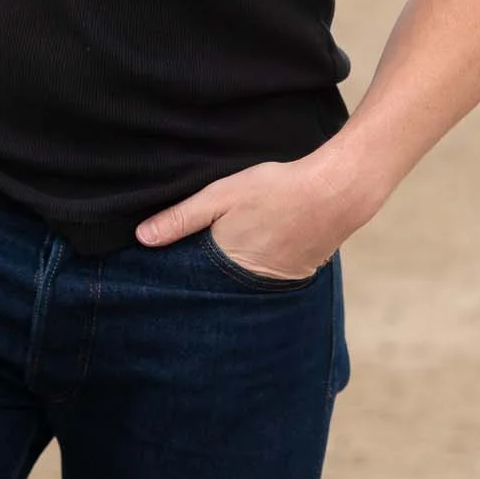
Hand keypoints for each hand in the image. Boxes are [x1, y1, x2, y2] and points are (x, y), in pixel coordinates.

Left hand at [135, 157, 353, 280]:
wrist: (336, 192)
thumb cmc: (277, 189)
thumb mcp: (221, 196)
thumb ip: (181, 217)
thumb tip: (142, 237)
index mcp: (226, 265)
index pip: (191, 281)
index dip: (177, 275)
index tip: (162, 270)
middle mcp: (250, 283)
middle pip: (216, 289)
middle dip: (203, 281)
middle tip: (193, 266)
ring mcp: (276, 283)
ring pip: (241, 286)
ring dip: (231, 278)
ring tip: (225, 258)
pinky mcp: (297, 275)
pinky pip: (267, 281)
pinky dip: (256, 271)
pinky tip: (256, 252)